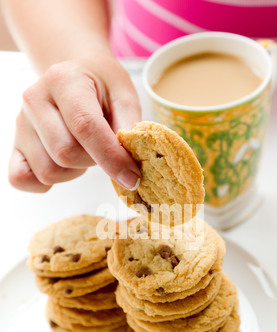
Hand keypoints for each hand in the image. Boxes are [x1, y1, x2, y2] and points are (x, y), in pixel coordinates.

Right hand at [9, 56, 141, 192]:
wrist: (75, 75)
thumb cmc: (101, 87)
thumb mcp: (124, 96)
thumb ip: (129, 127)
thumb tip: (131, 164)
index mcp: (63, 80)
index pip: (85, 126)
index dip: (111, 158)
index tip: (132, 178)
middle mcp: (34, 99)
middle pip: (65, 154)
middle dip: (94, 162)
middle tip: (103, 149)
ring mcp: (21, 124)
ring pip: (48, 171)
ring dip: (73, 172)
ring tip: (83, 151)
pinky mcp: (15, 145)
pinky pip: (22, 179)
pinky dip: (45, 182)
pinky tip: (63, 167)